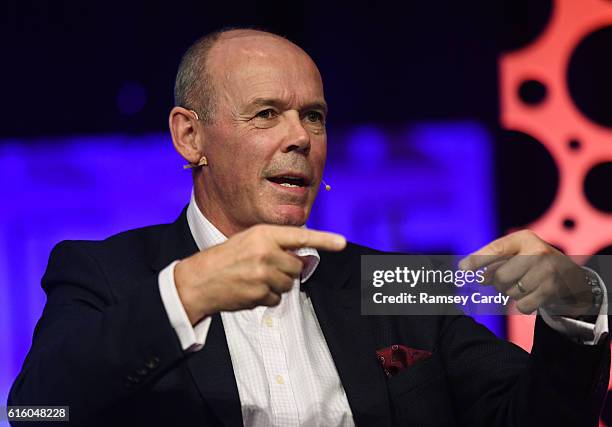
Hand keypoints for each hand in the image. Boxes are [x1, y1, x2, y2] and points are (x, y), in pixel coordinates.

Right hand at [174, 224, 346, 324]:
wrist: (198, 281)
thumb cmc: (225, 259)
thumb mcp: (249, 242)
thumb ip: (277, 247)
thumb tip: (304, 260)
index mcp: (263, 234)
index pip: (300, 236)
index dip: (324, 240)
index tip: (342, 242)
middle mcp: (265, 252)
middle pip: (296, 266)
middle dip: (287, 270)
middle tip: (266, 269)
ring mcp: (262, 274)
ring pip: (289, 284)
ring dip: (277, 285)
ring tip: (254, 279)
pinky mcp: (258, 294)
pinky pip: (277, 299)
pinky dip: (267, 298)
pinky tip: (250, 291)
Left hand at [459, 230, 591, 316]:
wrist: (571, 276)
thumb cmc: (534, 262)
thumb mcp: (517, 253)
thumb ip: (494, 260)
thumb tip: (470, 272)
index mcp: (524, 239)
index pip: (496, 249)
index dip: (477, 259)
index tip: (462, 268)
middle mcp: (536, 251)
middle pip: (500, 276)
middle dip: (498, 283)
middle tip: (507, 280)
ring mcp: (546, 271)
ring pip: (510, 292)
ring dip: (511, 293)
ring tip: (524, 285)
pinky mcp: (551, 289)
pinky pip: (521, 305)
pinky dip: (523, 304)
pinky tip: (532, 295)